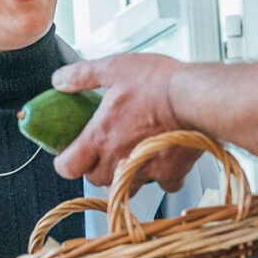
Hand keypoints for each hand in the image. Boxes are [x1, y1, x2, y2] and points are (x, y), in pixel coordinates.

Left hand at [52, 53, 200, 190]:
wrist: (198, 98)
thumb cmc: (158, 83)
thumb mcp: (114, 68)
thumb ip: (82, 75)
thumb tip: (59, 80)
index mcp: (100, 137)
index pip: (68, 167)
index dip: (65, 163)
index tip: (69, 156)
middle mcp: (119, 159)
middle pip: (95, 179)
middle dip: (95, 168)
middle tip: (102, 150)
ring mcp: (145, 170)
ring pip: (124, 188)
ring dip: (122, 176)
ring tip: (128, 157)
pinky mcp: (171, 174)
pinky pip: (161, 185)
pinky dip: (160, 176)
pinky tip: (161, 159)